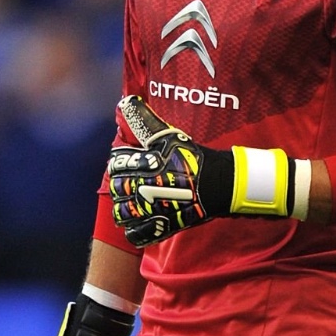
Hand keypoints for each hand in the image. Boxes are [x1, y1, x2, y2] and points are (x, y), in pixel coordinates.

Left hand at [109, 96, 305, 245]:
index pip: (116, 165)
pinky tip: (137, 222)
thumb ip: (145, 120)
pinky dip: (134, 230)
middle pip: (116, 189)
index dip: (119, 163)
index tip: (128, 163)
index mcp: (145, 164)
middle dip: (120, 185)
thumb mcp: (168, 136)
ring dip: (123, 208)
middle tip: (129, 183)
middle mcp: (145, 187)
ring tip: (131, 202)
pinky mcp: (163, 225)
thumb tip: (126, 101)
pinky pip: (137, 234)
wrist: (219, 183)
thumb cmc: (193, 158)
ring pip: (122, 213)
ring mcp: (153, 209)